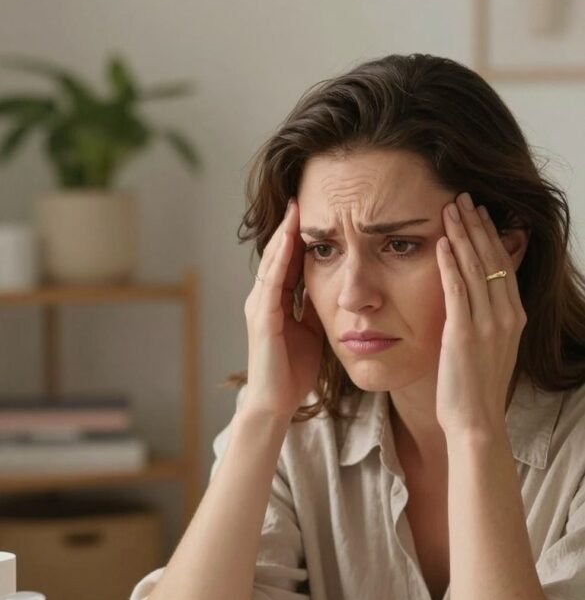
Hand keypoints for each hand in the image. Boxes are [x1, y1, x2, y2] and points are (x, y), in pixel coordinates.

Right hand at [244, 198, 323, 418]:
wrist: (277, 402)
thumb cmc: (294, 371)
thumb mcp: (312, 330)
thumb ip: (317, 308)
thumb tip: (337, 287)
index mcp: (275, 302)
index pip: (286, 261)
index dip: (298, 236)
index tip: (314, 211)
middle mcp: (262, 300)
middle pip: (276, 255)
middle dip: (289, 227)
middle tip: (301, 197)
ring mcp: (259, 308)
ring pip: (272, 263)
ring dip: (283, 236)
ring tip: (295, 210)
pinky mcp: (263, 319)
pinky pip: (272, 283)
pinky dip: (281, 261)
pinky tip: (291, 242)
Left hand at [435, 193, 526, 438]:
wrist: (477, 422)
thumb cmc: (476, 390)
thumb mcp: (490, 349)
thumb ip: (485, 321)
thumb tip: (472, 301)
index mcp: (514, 318)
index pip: (503, 265)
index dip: (491, 236)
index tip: (479, 213)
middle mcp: (506, 316)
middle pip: (492, 258)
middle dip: (477, 225)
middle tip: (463, 197)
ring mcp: (487, 324)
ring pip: (475, 267)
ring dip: (462, 234)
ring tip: (450, 208)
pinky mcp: (464, 334)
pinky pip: (457, 290)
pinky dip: (449, 263)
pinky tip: (440, 242)